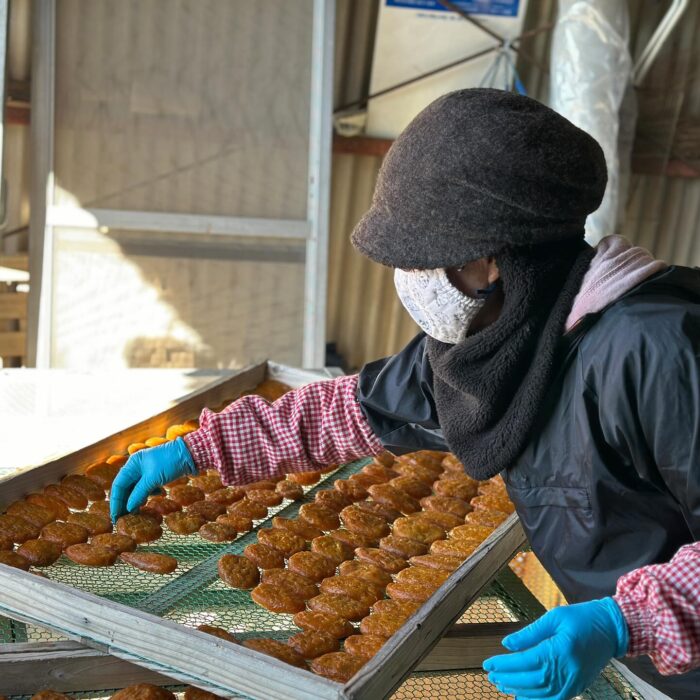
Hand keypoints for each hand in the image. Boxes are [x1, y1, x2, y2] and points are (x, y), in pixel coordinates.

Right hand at [109, 437, 195, 520]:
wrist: (191, 453)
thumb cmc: (170, 462)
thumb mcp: (153, 479)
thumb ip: (139, 493)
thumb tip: (128, 508)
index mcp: (132, 464)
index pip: (118, 485)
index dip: (116, 502)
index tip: (115, 517)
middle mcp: (137, 466)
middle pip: (126, 487)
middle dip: (125, 503)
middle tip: (123, 519)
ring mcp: (147, 470)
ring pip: (136, 488)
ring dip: (136, 499)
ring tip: (136, 512)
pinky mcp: (156, 474)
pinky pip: (147, 486)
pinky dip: (148, 493)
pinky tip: (155, 496)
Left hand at [483, 598, 628, 699]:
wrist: (612, 629)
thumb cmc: (581, 618)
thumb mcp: (554, 617)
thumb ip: (530, 633)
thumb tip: (507, 644)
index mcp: (560, 650)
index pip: (526, 661)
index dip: (505, 665)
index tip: (488, 664)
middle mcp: (567, 670)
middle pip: (531, 680)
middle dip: (509, 679)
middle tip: (491, 676)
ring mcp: (574, 683)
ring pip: (541, 693)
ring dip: (519, 690)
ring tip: (502, 685)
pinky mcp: (578, 687)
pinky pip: (555, 699)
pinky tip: (522, 696)